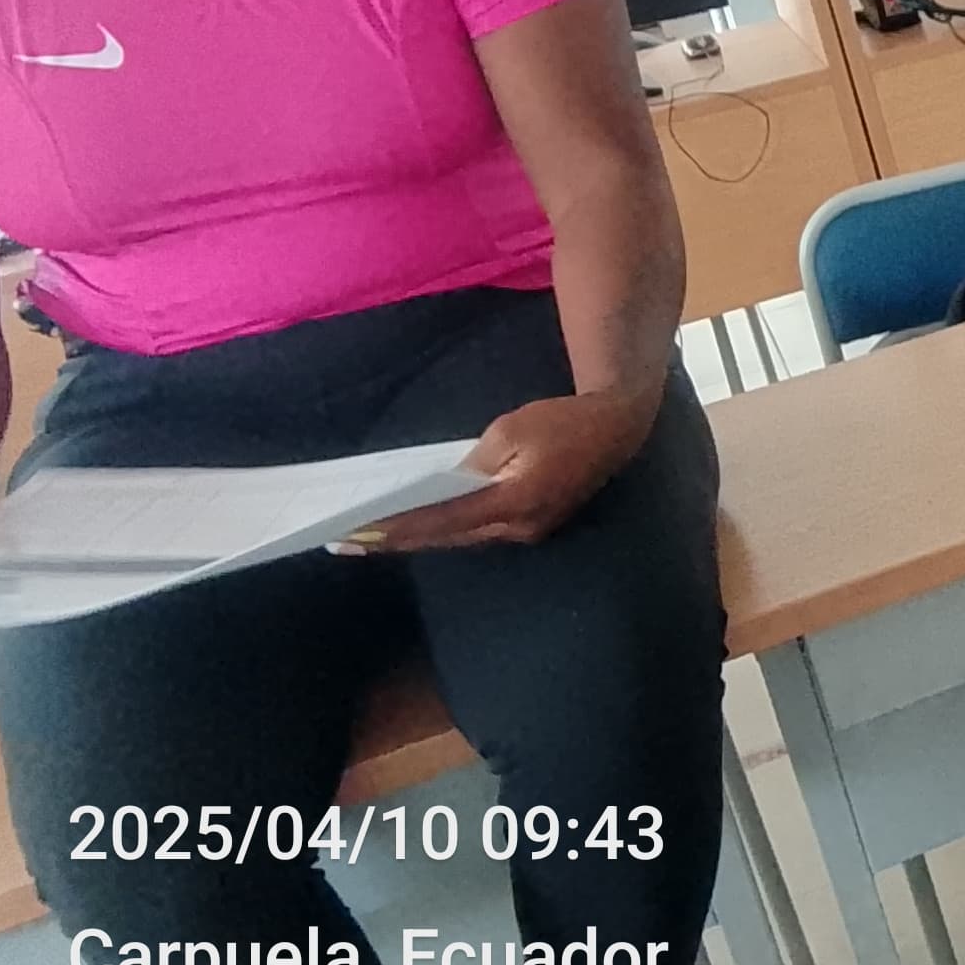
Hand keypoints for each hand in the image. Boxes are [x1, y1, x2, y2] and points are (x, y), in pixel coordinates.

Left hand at [341, 391, 658, 552]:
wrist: (616, 429)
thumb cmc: (562, 422)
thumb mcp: (510, 429)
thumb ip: (472, 462)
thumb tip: (444, 485)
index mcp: (513, 502)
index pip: (441, 520)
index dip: (396, 528)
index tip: (356, 533)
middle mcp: (518, 526)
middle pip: (447, 538)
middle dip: (397, 540)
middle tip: (348, 542)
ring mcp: (527, 530)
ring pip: (461, 538)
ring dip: (419, 537)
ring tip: (374, 537)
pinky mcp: (532, 524)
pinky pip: (478, 531)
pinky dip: (445, 529)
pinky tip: (421, 525)